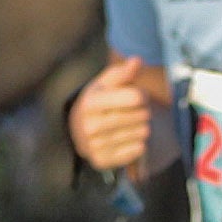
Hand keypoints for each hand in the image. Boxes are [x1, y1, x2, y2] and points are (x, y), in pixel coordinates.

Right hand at [67, 56, 171, 179]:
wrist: (77, 130)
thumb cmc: (97, 102)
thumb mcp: (106, 83)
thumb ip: (123, 72)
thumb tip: (137, 61)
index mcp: (91, 102)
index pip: (135, 97)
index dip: (142, 95)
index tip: (138, 96)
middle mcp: (90, 126)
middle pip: (141, 115)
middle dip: (144, 111)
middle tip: (136, 111)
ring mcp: (95, 146)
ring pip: (142, 133)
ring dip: (142, 127)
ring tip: (131, 124)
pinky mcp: (102, 161)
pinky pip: (138, 150)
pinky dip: (139, 144)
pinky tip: (128, 138)